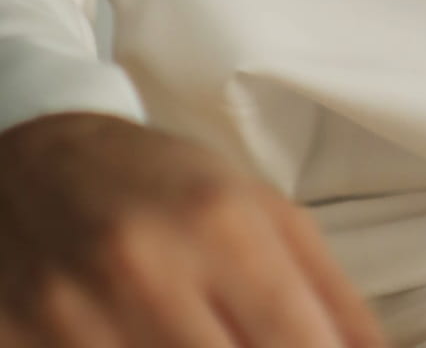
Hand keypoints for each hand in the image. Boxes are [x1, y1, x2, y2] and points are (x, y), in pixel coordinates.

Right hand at [0, 111, 383, 345]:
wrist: (38, 160)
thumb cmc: (166, 185)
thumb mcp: (260, 211)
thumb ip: (330, 291)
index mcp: (221, 223)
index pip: (297, 337)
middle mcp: (150, 270)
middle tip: (258, 340)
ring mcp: (80, 317)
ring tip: (216, 336)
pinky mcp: (28, 343)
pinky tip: (152, 344)